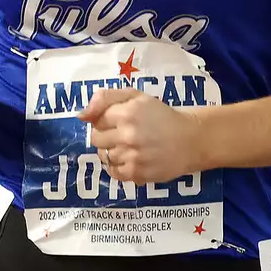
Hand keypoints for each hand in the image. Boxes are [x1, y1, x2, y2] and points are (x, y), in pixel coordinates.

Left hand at [79, 88, 200, 184]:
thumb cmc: (161, 115)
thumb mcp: (136, 96)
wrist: (190, 139)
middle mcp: (128, 135)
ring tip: (129, 147)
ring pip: (104, 156)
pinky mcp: (137, 173)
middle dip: (106, 137)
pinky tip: (131, 159)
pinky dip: (118, 167)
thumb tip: (81, 116)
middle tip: (122, 135)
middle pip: (96, 140)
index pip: (96, 120)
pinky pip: (113, 172)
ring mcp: (132, 156)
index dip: (106, 121)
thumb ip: (105, 98)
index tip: (119, 121)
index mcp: (127, 112)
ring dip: (112, 152)